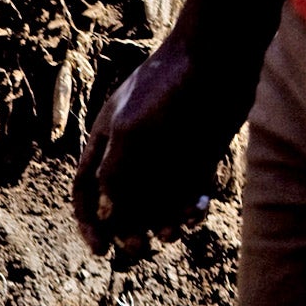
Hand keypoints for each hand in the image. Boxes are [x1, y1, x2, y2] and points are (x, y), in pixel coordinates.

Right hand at [71, 44, 231, 255]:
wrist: (219, 57)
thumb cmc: (168, 86)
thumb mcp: (131, 131)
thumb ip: (113, 174)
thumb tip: (106, 215)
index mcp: (106, 144)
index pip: (86, 192)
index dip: (89, 223)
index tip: (102, 248)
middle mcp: (132, 154)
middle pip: (121, 205)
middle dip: (127, 230)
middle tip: (138, 248)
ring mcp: (166, 157)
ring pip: (157, 204)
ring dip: (161, 225)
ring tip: (171, 234)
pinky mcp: (197, 157)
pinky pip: (188, 193)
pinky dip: (190, 209)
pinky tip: (196, 213)